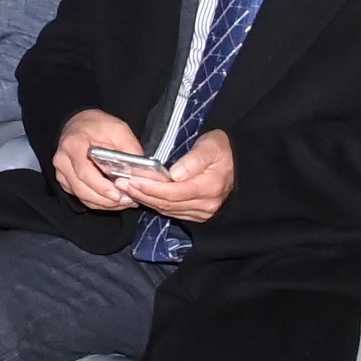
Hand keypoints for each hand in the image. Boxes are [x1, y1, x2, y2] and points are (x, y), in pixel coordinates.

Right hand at [51, 110, 149, 214]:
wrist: (81, 124)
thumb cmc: (98, 126)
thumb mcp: (118, 129)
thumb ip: (129, 148)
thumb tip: (141, 170)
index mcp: (73, 145)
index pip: (84, 172)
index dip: (101, 186)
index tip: (118, 194)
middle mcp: (63, 161)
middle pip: (82, 189)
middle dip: (106, 199)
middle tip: (127, 201)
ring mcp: (62, 173)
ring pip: (82, 196)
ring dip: (104, 203)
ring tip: (124, 202)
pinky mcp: (67, 181)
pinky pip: (82, 197)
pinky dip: (99, 202)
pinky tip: (114, 201)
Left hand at [111, 129, 234, 226]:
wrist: (239, 164)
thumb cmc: (223, 150)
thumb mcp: (211, 146)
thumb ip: (194, 159)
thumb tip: (175, 174)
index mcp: (209, 188)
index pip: (173, 192)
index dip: (151, 188)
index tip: (132, 179)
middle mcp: (206, 205)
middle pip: (167, 203)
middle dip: (142, 194)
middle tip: (121, 183)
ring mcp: (202, 212)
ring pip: (168, 210)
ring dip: (146, 200)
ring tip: (126, 188)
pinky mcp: (197, 214)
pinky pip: (173, 212)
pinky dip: (155, 204)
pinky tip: (142, 195)